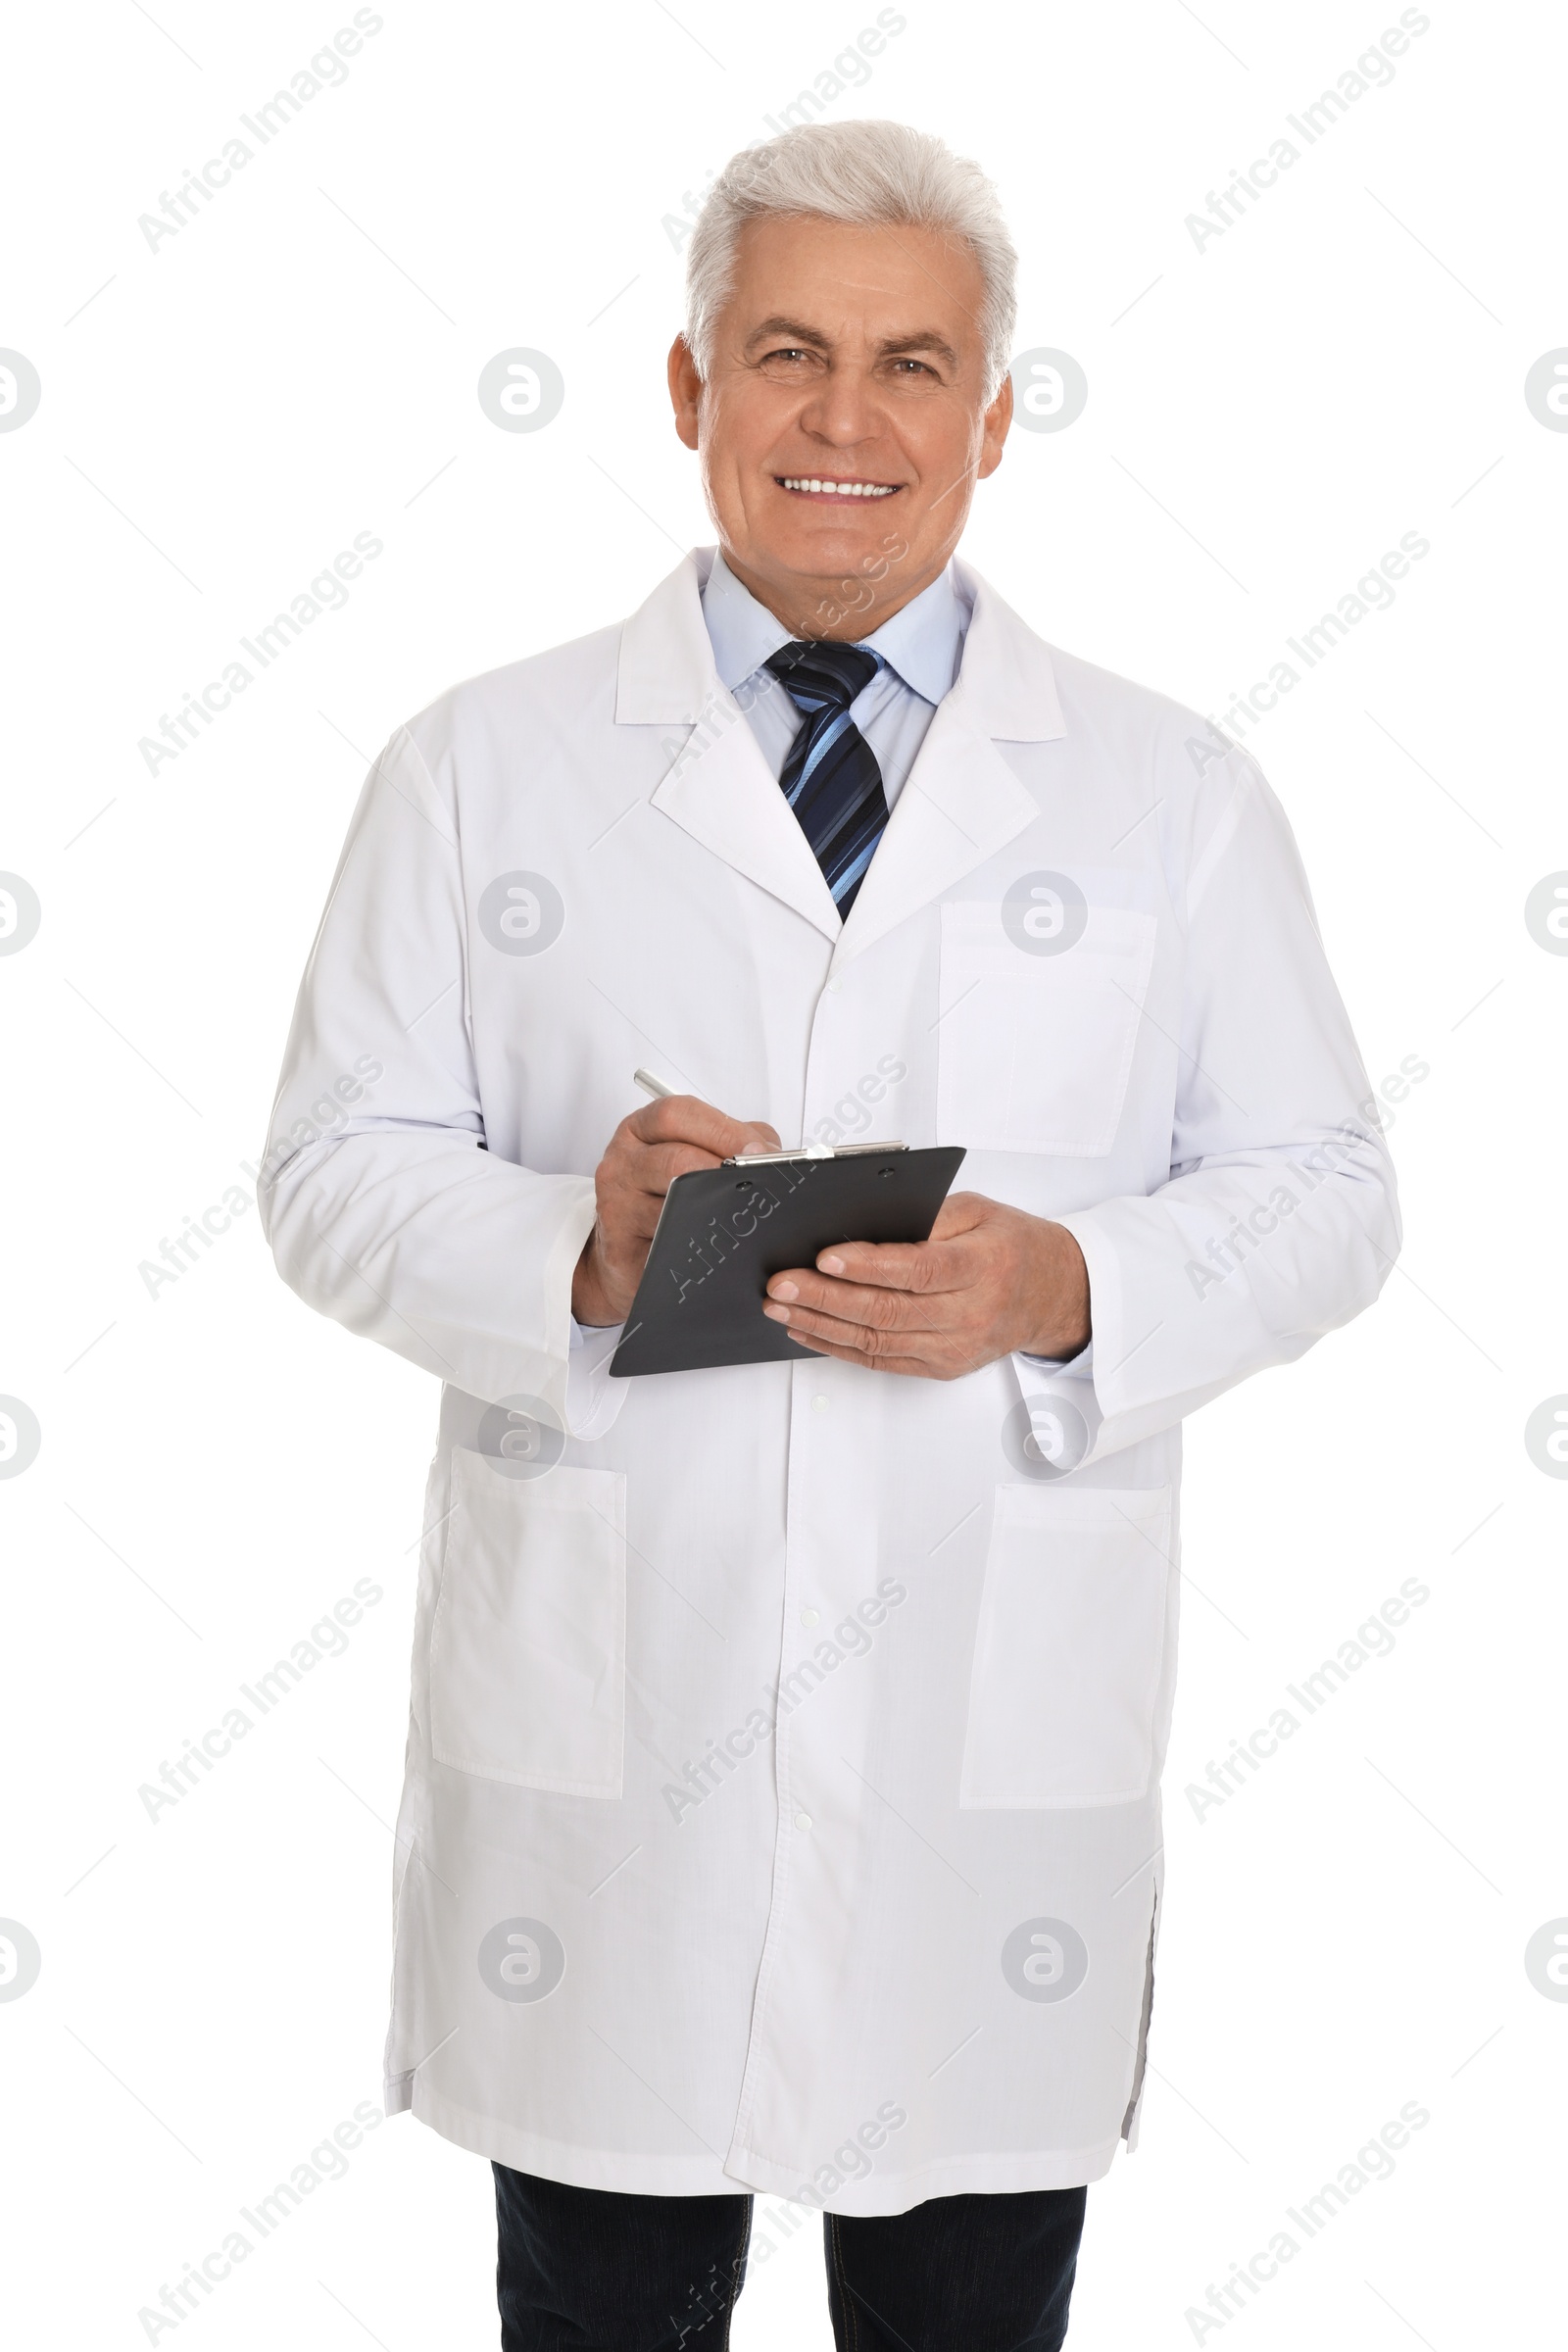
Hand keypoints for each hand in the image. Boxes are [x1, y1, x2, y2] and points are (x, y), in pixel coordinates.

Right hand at [573, 1096, 781, 1325]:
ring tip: (743, 1216)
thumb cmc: (664, 1196)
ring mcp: (616, 1206)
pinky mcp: (621, 1249)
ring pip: (671, 1207)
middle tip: (758, 1186)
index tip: (760, 1150)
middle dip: (724, 1171)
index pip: (678, 1115)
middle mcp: (622, 1162)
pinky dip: (698, 1246)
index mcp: (641, 1130)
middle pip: (675, 1159)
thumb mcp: (693, 1154)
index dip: (724, 1130)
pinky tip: (719, 1246)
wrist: (627, 1253)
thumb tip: (774, 1154)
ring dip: (715, 1213)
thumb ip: (732, 1142)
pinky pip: (666, 1247)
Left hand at [761, 1191, 1089, 1378]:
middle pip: (888, 1311)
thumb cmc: (1010, 1245)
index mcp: (983, 1265)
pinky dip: (838, 1346)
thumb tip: (861, 1222)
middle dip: (826, 1298)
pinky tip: (807, 1330)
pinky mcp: (941, 1367)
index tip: (825, 1258)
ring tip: (780, 1307)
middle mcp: (970, 1313)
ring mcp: (955, 1347)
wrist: (1051, 1294)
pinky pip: (881, 1360)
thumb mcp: (978, 1211)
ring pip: (877, 1341)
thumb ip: (927, 1216)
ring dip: (821, 1324)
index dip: (869, 1267)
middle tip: (781, 1285)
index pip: (920, 1269)